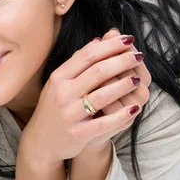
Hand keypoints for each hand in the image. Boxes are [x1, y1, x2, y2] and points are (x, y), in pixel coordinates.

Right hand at [19, 34, 145, 165]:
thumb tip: (100, 40)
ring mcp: (70, 114)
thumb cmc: (54, 107)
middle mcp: (62, 93)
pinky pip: (105, 123)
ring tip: (138, 79)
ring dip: (124, 85)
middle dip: (122, 61)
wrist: (41, 140)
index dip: (110, 46)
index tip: (128, 39)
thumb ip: (78, 62)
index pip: (87, 55)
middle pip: (97, 72)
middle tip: (139, 55)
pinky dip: (122, 115)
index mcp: (59, 78)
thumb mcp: (60, 82)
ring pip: (103, 95)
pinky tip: (135, 108)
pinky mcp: (78, 133)